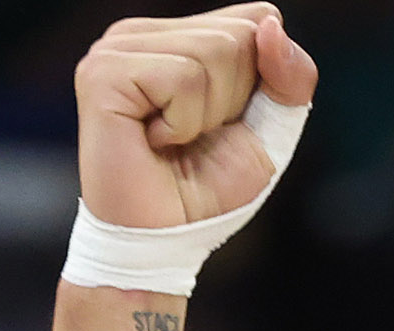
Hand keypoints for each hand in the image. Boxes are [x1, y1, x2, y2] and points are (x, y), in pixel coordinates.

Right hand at [74, 7, 316, 233]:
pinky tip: (152, 142)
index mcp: (175, 35)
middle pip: (240, 33)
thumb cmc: (206, 192)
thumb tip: (270, 25)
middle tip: (191, 139)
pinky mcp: (103, 74)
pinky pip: (182, 78)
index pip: (257, 17)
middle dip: (233, 100)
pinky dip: (183, 123)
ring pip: (214, 51)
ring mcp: (116, 48)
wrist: (159, 246)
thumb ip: (291, 76)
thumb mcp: (270, 130)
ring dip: (207, 116)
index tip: (222, 124)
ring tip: (170, 142)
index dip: (260, 79)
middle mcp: (142, 33)